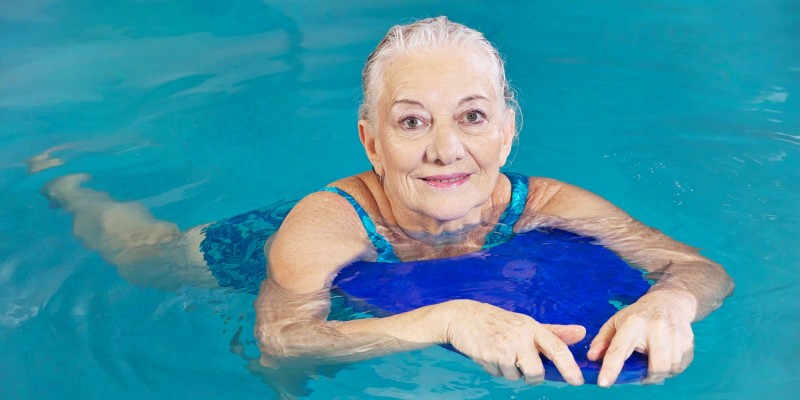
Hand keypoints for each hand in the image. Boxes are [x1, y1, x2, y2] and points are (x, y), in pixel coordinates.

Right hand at [442, 300, 585, 384]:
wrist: (462, 316)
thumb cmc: (497, 321)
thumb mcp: (525, 323)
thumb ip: (553, 331)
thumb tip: (581, 332)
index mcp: (532, 327)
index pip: (557, 348)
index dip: (569, 367)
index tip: (577, 381)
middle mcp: (521, 335)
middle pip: (537, 371)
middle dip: (532, 377)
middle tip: (522, 367)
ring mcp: (505, 345)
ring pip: (516, 376)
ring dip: (509, 372)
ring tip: (499, 354)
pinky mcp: (490, 355)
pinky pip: (499, 374)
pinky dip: (495, 369)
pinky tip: (488, 354)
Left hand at [587, 289, 696, 386]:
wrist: (670, 301)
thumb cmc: (638, 315)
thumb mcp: (616, 322)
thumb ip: (603, 340)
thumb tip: (592, 357)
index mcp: (633, 323)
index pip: (619, 349)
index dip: (611, 368)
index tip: (604, 383)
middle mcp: (656, 328)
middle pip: (657, 366)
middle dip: (649, 377)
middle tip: (642, 375)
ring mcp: (675, 334)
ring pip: (671, 368)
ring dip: (661, 373)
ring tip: (653, 362)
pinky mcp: (688, 341)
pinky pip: (681, 366)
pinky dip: (672, 369)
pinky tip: (666, 358)